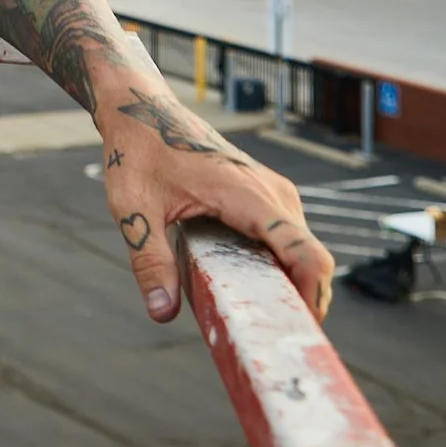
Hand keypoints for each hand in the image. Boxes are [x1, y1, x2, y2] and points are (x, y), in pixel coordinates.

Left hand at [97, 82, 331, 322]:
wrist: (141, 109)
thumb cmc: (136, 152)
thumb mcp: (133, 208)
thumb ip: (148, 260)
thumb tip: (161, 312)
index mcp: (247, 195)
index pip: (305, 251)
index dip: (312, 297)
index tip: (296, 331)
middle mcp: (272, 193)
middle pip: (311, 259)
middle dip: (300, 301)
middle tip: (270, 337)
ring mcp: (274, 192)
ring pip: (302, 250)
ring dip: (291, 284)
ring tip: (259, 317)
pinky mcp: (266, 195)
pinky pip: (288, 238)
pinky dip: (280, 266)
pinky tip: (250, 287)